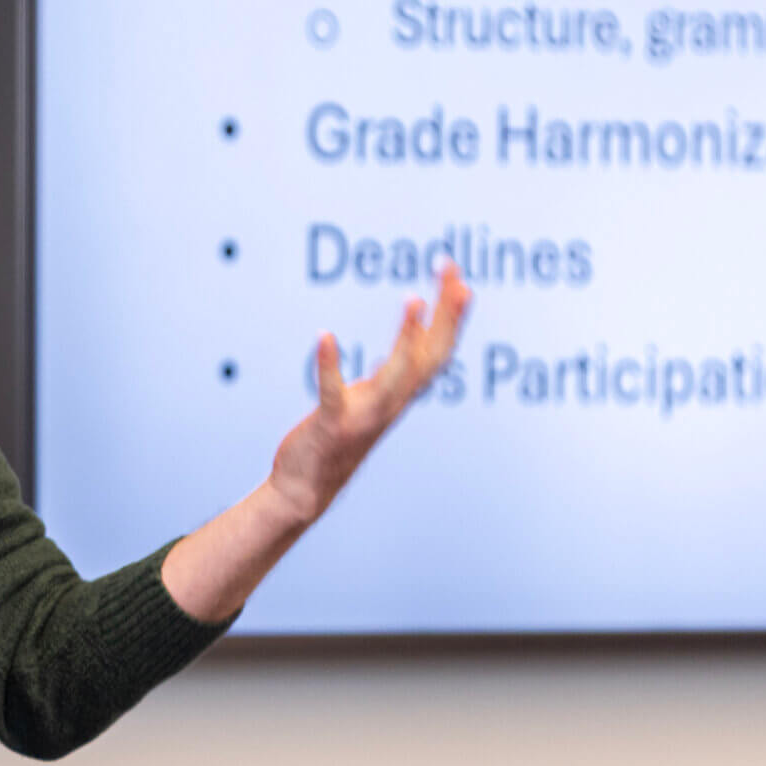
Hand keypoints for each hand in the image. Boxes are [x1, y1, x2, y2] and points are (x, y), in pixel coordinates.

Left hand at [266, 264, 471, 526]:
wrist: (306, 491)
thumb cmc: (338, 441)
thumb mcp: (373, 400)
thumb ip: (393, 372)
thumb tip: (414, 338)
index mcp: (399, 396)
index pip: (437, 351)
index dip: (451, 316)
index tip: (459, 277)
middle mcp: (390, 405)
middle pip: (429, 358)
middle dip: (446, 316)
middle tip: (455, 273)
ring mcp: (364, 417)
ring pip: (396, 376)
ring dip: (407, 338)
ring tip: (414, 299)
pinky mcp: (331, 426)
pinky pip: (333, 392)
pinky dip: (329, 365)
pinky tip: (325, 336)